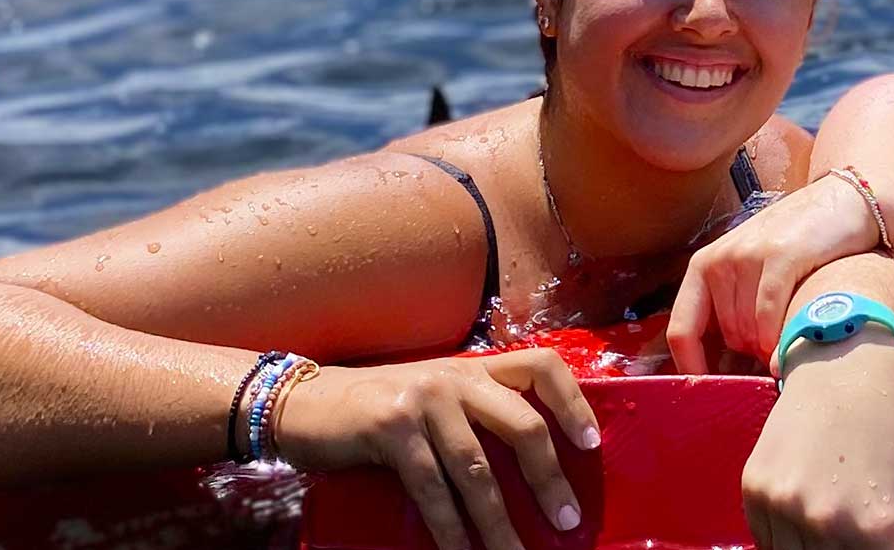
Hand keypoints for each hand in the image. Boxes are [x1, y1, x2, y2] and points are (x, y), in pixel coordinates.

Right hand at [275, 349, 599, 549]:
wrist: (302, 402)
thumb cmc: (375, 408)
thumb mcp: (432, 397)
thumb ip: (474, 414)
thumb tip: (528, 464)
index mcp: (472, 368)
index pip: (541, 366)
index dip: (573, 402)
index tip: (591, 443)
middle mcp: (454, 378)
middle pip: (522, 425)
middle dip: (548, 478)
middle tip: (567, 518)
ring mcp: (423, 401)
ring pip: (477, 470)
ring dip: (499, 521)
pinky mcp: (391, 430)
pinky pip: (432, 488)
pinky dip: (450, 528)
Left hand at [671, 173, 882, 371]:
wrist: (845, 203)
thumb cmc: (799, 242)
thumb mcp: (753, 266)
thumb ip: (733, 304)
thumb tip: (724, 363)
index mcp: (704, 265)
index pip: (681, 330)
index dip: (691, 368)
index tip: (708, 393)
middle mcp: (719, 260)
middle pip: (726, 337)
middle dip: (750, 353)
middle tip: (777, 347)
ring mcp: (749, 256)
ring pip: (748, 330)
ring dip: (769, 344)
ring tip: (791, 335)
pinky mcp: (781, 256)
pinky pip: (769, 315)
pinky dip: (778, 336)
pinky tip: (792, 342)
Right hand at [743, 330, 893, 548]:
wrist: (844, 370)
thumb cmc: (885, 427)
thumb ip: (888, 537)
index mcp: (873, 528)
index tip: (864, 544)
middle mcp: (826, 522)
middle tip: (840, 534)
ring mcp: (785, 506)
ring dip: (804, 546)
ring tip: (818, 523)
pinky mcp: (754, 488)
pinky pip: (763, 534)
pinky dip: (779, 532)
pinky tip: (796, 510)